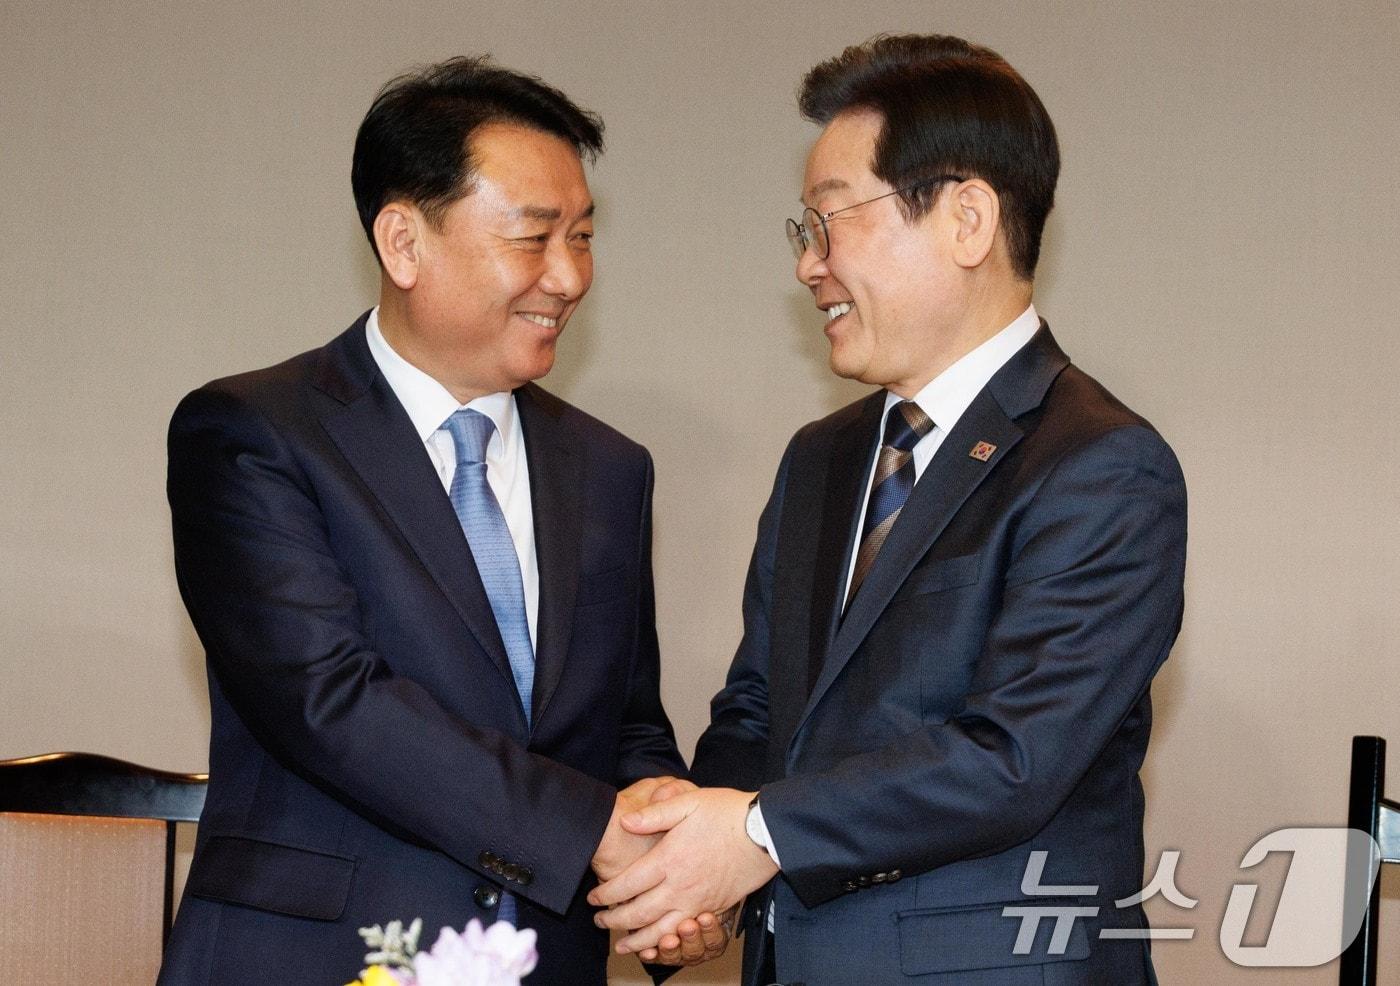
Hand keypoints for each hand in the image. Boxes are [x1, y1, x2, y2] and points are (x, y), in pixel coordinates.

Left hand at [588, 787, 777, 953]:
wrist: (765, 832)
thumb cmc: (727, 814)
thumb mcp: (688, 802)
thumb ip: (654, 814)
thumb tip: (625, 822)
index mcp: (669, 859)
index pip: (627, 885)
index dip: (606, 895)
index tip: (594, 898)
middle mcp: (680, 886)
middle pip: (638, 914)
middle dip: (614, 921)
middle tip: (600, 920)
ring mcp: (698, 901)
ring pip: (660, 931)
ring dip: (637, 941)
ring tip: (623, 944)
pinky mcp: (713, 908)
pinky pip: (683, 932)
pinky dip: (666, 943)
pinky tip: (657, 943)